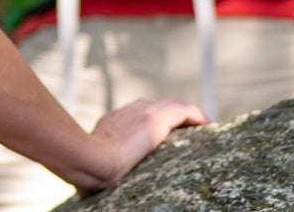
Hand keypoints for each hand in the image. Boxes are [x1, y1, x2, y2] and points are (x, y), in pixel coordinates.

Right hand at [79, 97, 207, 194]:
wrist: (87, 161)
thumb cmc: (86, 172)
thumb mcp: (92, 168)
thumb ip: (99, 169)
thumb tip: (90, 188)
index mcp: (109, 125)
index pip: (132, 117)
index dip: (147, 124)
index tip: (158, 139)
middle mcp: (125, 114)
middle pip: (151, 107)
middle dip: (168, 117)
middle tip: (184, 133)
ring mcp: (138, 113)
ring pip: (168, 105)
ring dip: (185, 115)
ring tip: (201, 128)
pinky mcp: (153, 119)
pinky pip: (182, 110)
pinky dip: (195, 115)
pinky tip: (207, 125)